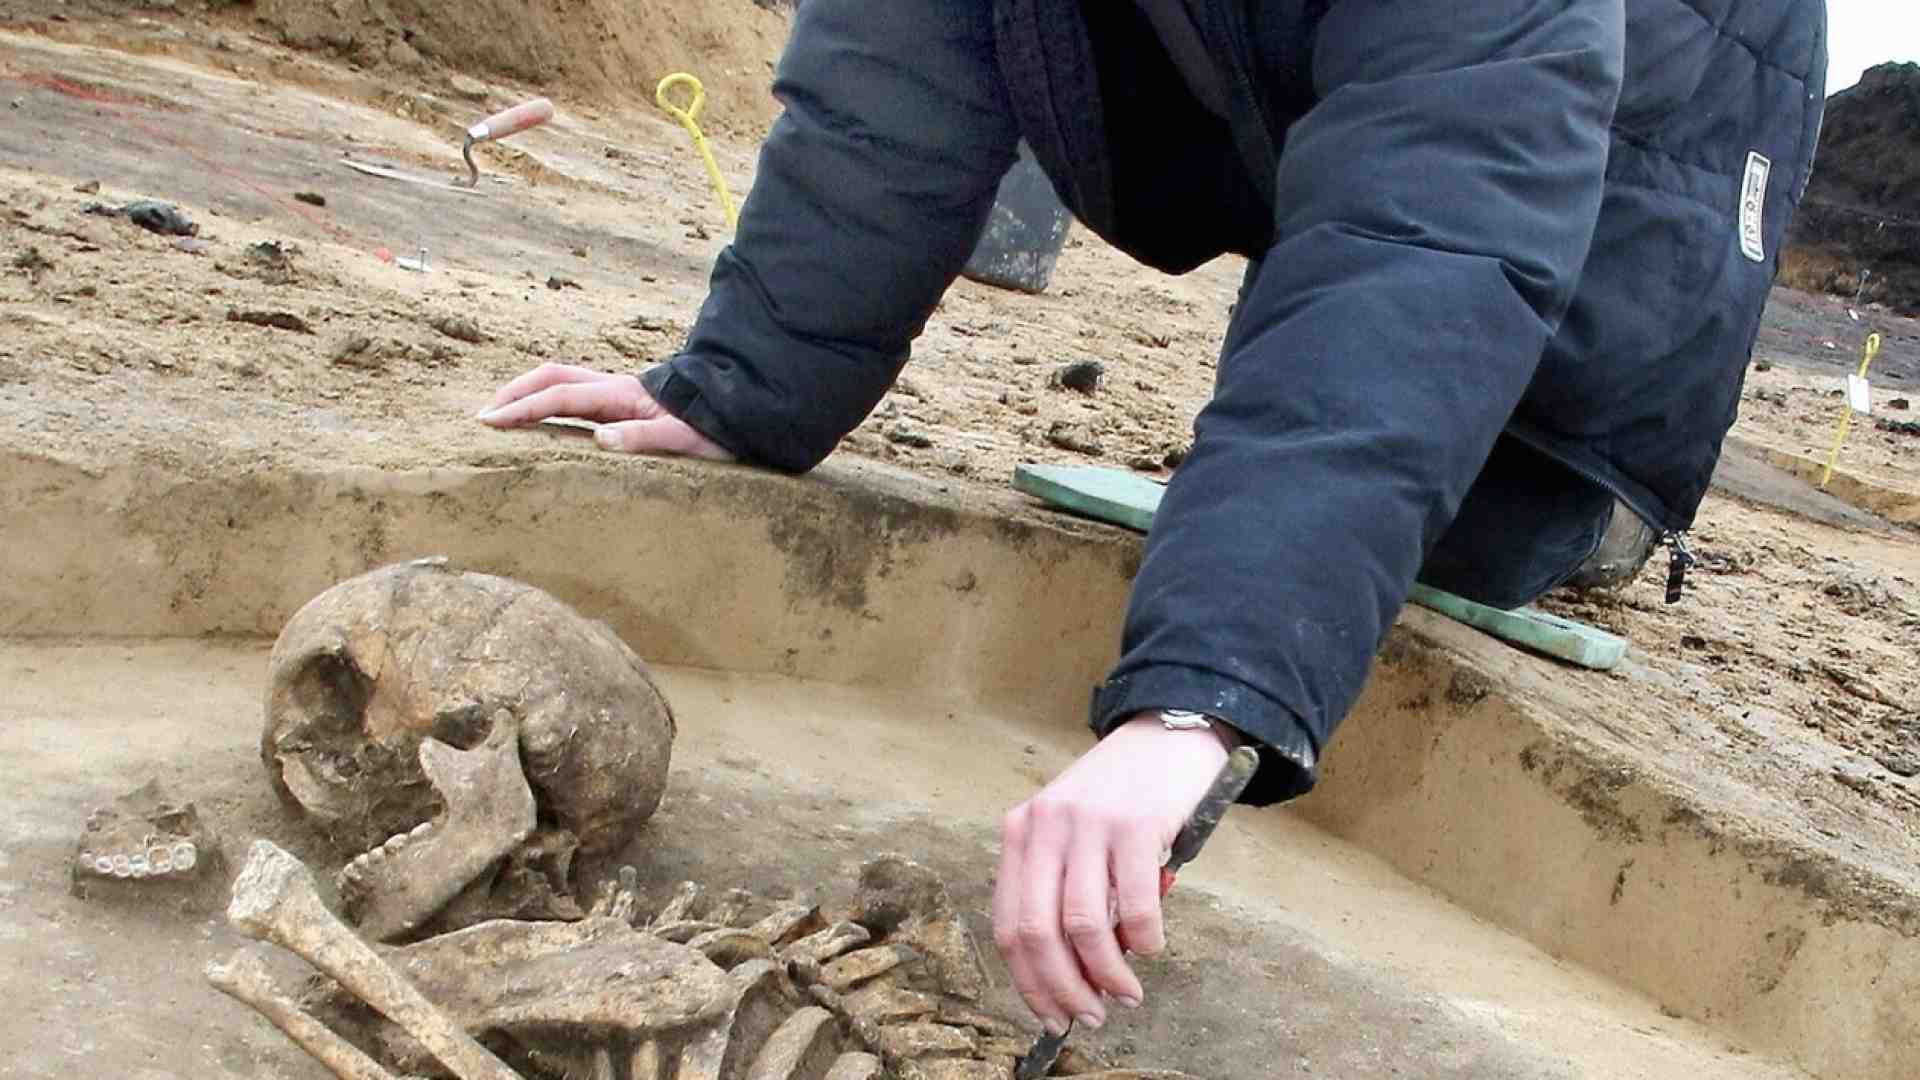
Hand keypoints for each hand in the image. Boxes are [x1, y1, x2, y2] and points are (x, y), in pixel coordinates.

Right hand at [477, 363, 734, 460]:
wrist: (740, 407)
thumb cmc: (712, 426)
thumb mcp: (683, 438)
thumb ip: (644, 438)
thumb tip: (601, 440)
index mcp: (622, 395)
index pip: (560, 397)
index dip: (523, 408)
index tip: (491, 421)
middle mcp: (615, 389)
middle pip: (553, 378)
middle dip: (516, 392)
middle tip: (484, 415)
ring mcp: (619, 394)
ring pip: (563, 383)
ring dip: (530, 394)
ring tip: (502, 415)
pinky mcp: (625, 404)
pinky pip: (577, 398)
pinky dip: (550, 404)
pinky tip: (542, 422)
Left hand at [992, 714, 1233, 1034]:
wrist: (1167, 733)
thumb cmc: (1122, 794)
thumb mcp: (1072, 831)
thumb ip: (1063, 887)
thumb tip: (1073, 970)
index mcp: (1020, 831)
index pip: (1007, 923)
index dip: (1027, 980)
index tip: (1051, 1014)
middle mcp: (1044, 826)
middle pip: (1036, 931)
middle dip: (1062, 988)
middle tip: (1090, 1016)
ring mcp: (1088, 823)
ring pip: (1082, 925)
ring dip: (1105, 973)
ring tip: (1126, 994)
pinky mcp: (1134, 824)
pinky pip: (1134, 903)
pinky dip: (1144, 939)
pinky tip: (1152, 949)